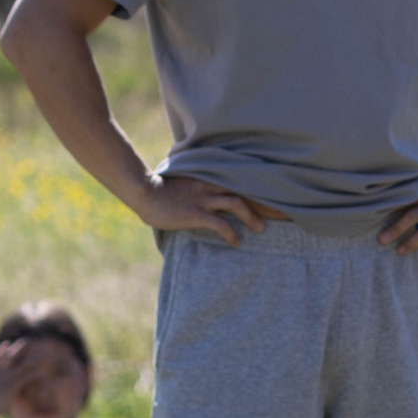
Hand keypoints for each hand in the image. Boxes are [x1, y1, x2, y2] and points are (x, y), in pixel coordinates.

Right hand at [0, 338, 39, 414]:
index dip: (2, 349)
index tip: (7, 342)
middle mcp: (1, 372)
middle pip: (11, 356)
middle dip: (19, 348)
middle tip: (27, 340)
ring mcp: (7, 378)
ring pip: (22, 365)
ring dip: (33, 359)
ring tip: (42, 354)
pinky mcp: (13, 386)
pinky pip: (26, 377)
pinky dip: (34, 373)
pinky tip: (43, 371)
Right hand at [132, 173, 267, 243]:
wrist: (144, 192)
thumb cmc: (162, 189)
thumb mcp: (186, 180)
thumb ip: (202, 182)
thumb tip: (212, 188)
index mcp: (208, 175)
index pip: (238, 177)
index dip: (255, 185)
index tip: (270, 192)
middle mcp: (209, 184)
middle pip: (243, 188)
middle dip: (260, 201)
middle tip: (273, 213)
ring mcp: (203, 198)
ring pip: (237, 204)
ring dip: (251, 218)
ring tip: (261, 229)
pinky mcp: (196, 213)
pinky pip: (221, 225)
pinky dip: (232, 234)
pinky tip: (236, 243)